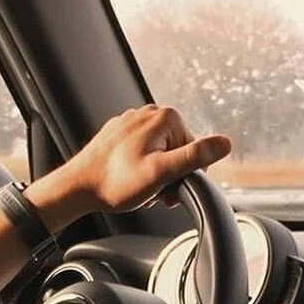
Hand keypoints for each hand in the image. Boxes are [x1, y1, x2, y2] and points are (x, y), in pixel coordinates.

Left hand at [25, 105, 230, 229]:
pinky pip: (142, 152)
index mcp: (166, 118)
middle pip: (178, 151)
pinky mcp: (121, 133)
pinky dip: (140, 169)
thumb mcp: (162, 173)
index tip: (168, 188)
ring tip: (138, 187)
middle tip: (153, 191)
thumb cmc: (115, 182)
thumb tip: (225, 143)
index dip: (185, 176)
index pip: (195, 151)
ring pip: (160, 153)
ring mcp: (133, 122)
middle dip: (169, 175)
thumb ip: (195, 157)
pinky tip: (127, 180)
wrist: (78, 187)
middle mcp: (150, 112)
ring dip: (155, 175)